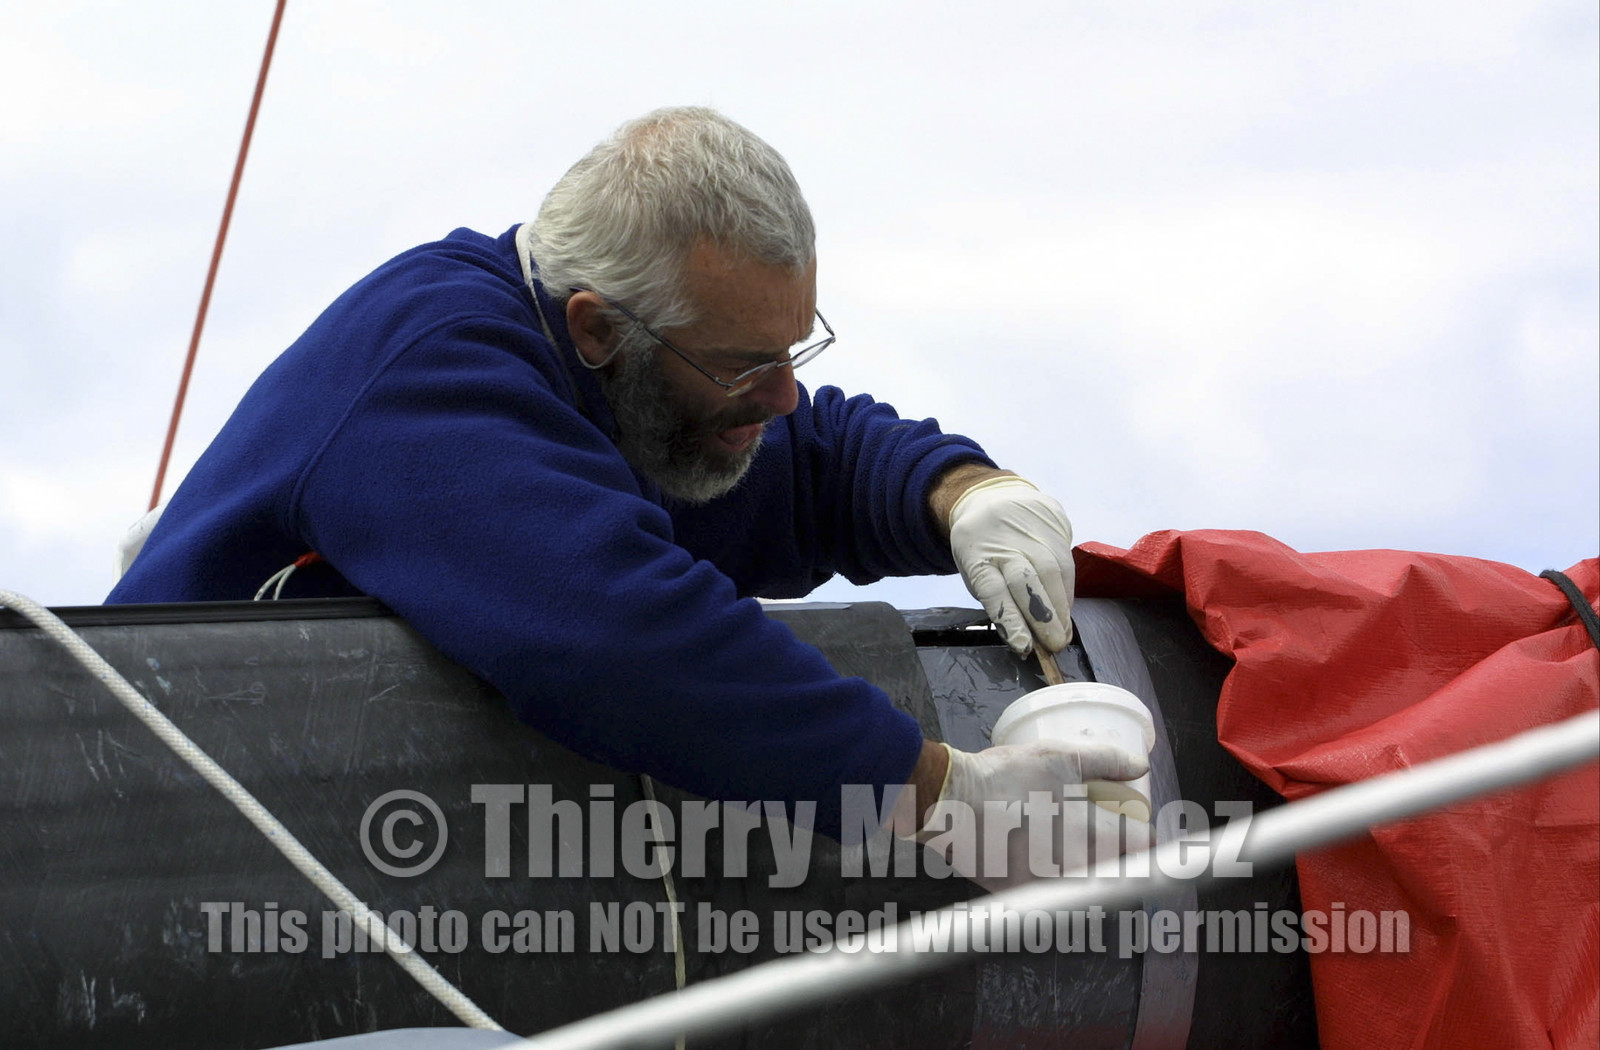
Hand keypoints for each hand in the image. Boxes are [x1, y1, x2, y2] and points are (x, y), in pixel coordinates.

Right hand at [904, 741, 1151, 892]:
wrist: (949, 801)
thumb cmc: (1005, 777)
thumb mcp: (1059, 756)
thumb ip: (1107, 760)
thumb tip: (1140, 768)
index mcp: (1092, 837)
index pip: (1142, 845)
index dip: (1143, 833)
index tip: (1135, 827)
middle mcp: (1076, 871)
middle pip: (1117, 872)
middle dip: (1116, 856)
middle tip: (1100, 836)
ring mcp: (1047, 889)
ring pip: (1085, 888)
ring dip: (1086, 872)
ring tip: (1064, 847)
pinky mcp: (1020, 897)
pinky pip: (1049, 896)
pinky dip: (1050, 882)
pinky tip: (1035, 859)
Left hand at [947, 476, 1074, 653]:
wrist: (993, 496)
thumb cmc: (983, 546)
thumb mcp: (976, 570)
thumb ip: (997, 600)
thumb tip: (1024, 638)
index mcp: (976, 555)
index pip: (993, 590)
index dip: (1010, 619)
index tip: (1024, 645)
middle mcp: (1005, 541)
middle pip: (1026, 580)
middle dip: (1043, 617)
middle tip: (1054, 645)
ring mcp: (1030, 530)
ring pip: (1051, 571)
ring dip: (1061, 608)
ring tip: (1064, 634)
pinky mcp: (1053, 523)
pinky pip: (1066, 561)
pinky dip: (1067, 590)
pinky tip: (1067, 610)